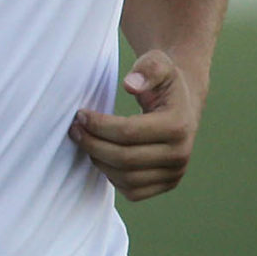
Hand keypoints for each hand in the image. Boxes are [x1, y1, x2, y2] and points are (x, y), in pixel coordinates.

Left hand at [71, 50, 201, 201]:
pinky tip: (102, 156)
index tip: (80, 114)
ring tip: (85, 140)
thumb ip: (147, 69)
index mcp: (178, 126)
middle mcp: (181, 154)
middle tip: (75, 129)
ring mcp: (175, 173)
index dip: (97, 125)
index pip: (128, 132)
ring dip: (98, 160)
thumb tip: (131, 84)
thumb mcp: (157, 63)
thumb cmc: (163, 80)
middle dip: (92, 143)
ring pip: (126, 178)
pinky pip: (132, 191)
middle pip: (124, 159)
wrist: (181, 102)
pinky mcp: (167, 184)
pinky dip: (112, 177)